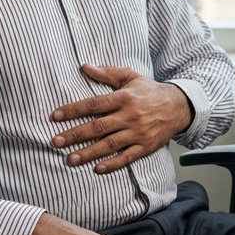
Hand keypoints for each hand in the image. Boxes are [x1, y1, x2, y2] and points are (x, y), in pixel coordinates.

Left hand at [50, 64, 191, 173]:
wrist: (179, 106)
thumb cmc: (150, 91)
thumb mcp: (131, 76)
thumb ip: (107, 73)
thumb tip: (84, 66)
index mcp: (124, 98)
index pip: (94, 104)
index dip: (73, 110)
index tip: (55, 116)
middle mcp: (130, 116)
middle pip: (98, 127)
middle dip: (75, 135)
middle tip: (56, 142)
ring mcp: (138, 133)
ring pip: (109, 144)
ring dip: (89, 153)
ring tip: (70, 159)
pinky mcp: (146, 146)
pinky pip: (128, 157)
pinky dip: (113, 164)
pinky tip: (98, 169)